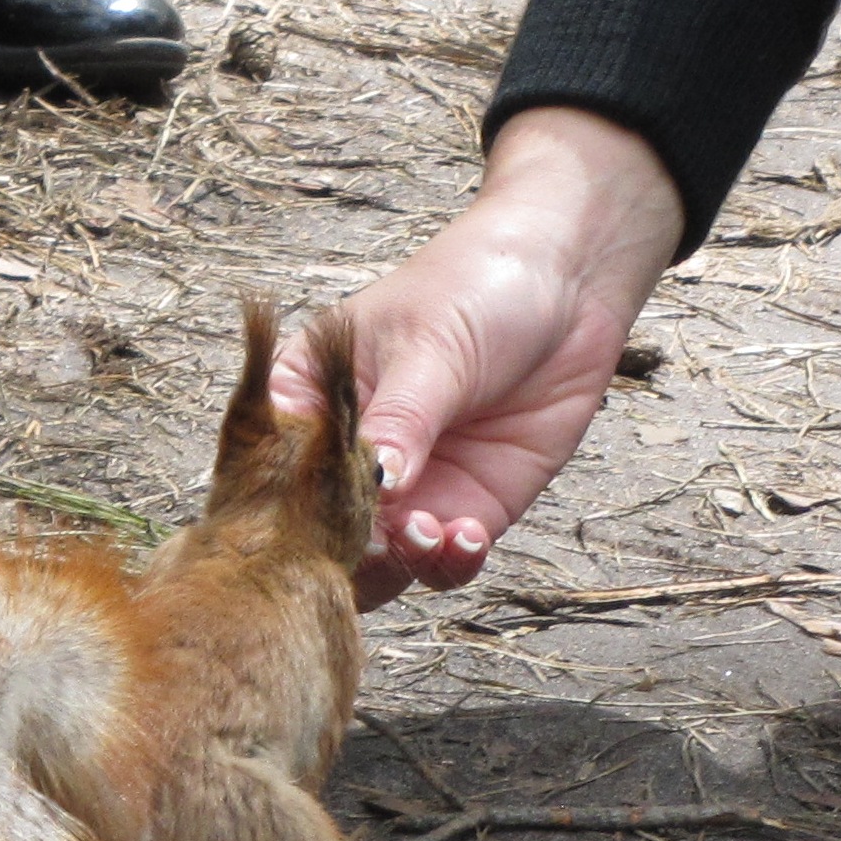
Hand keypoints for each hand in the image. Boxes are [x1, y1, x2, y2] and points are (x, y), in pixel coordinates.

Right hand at [269, 107, 683, 608]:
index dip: (284, 508)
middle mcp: (351, 456)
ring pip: (383, 562)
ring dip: (401, 562)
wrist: (566, 278)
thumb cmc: (476, 286)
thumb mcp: (428, 347)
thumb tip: (375, 487)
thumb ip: (400, 421)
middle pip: (322, 533)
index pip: (274, 471)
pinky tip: (466, 537)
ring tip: (427, 532)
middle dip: (346, 551)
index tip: (312, 521)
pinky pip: (447, 560)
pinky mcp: (470, 505)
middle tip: (378, 541)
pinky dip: (452, 562)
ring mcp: (412, 487)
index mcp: (309, 401)